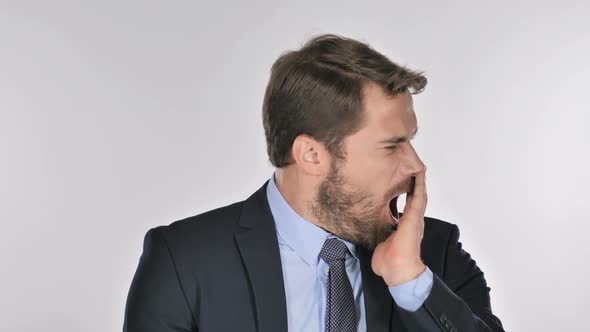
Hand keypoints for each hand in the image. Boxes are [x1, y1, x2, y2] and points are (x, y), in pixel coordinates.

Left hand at [371, 170, 426, 286]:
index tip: (398, 181)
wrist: (398, 271)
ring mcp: (414, 218)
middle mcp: (411, 220)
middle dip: (411, 182)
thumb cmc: (389, 262)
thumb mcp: (380, 242)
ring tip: (415, 165)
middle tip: (408, 167)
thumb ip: (377, 234)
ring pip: (418, 194)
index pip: (405, 204)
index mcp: (405, 225)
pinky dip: (419, 184)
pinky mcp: (414, 217)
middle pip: (413, 195)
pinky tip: (418, 172)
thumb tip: (366, 231)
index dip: (404, 192)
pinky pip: (418, 197)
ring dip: (417, 180)